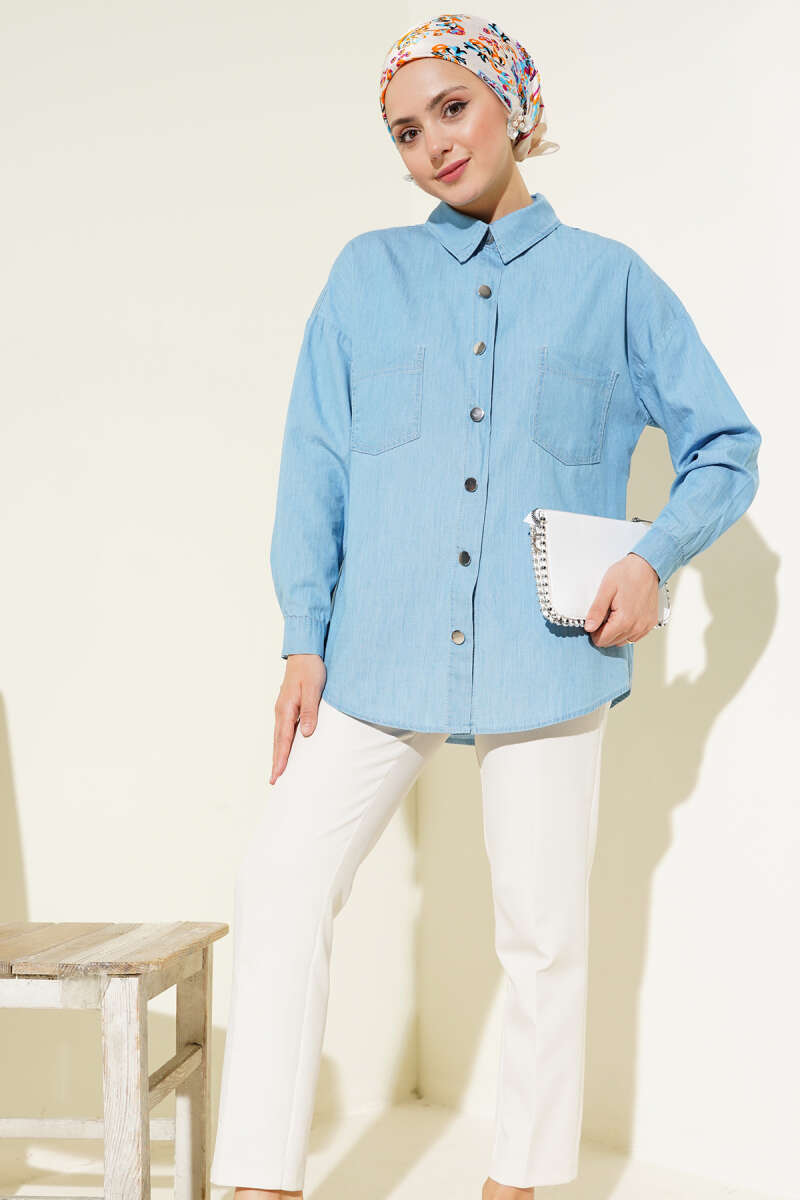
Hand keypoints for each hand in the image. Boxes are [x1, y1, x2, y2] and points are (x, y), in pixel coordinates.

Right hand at [270, 653, 326, 784]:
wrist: (305, 652)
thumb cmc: (310, 669)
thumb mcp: (313, 689)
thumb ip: (310, 711)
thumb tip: (306, 734)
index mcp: (286, 709)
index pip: (284, 740)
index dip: (282, 758)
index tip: (279, 775)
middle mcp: (281, 711)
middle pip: (278, 742)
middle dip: (276, 762)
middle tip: (274, 781)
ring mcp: (283, 709)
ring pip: (280, 737)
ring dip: (278, 754)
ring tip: (278, 771)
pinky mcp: (288, 706)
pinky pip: (284, 730)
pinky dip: (283, 743)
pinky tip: (286, 749)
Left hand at [583, 552, 659, 646]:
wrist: (647, 566)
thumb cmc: (627, 574)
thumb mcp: (606, 589)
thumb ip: (597, 611)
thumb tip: (589, 627)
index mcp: (624, 620)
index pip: (602, 640)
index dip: (594, 631)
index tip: (595, 618)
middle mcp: (637, 626)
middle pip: (612, 642)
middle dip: (604, 631)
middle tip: (605, 613)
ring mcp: (645, 626)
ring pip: (623, 641)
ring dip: (616, 632)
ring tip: (615, 613)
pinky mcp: (651, 623)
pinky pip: (635, 636)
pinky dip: (627, 631)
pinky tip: (625, 617)